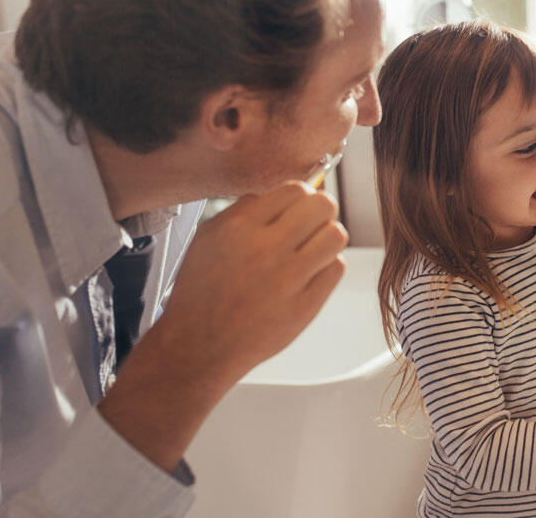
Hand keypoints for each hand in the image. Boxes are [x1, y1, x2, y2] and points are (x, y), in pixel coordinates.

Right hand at [158, 181, 347, 382]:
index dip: (301, 196)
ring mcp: (288, 279)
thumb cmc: (202, 292)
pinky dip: (326, 267)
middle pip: (323, 205)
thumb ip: (244, 211)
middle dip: (319, 212)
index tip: (297, 208)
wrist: (199, 345)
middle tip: (310, 226)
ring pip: (335, 234)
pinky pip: (336, 268)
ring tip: (312, 250)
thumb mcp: (208, 239)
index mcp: (239, 227)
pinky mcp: (305, 305)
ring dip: (327, 238)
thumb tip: (280, 192)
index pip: (294, 189)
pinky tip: (309, 275)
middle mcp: (265, 249)